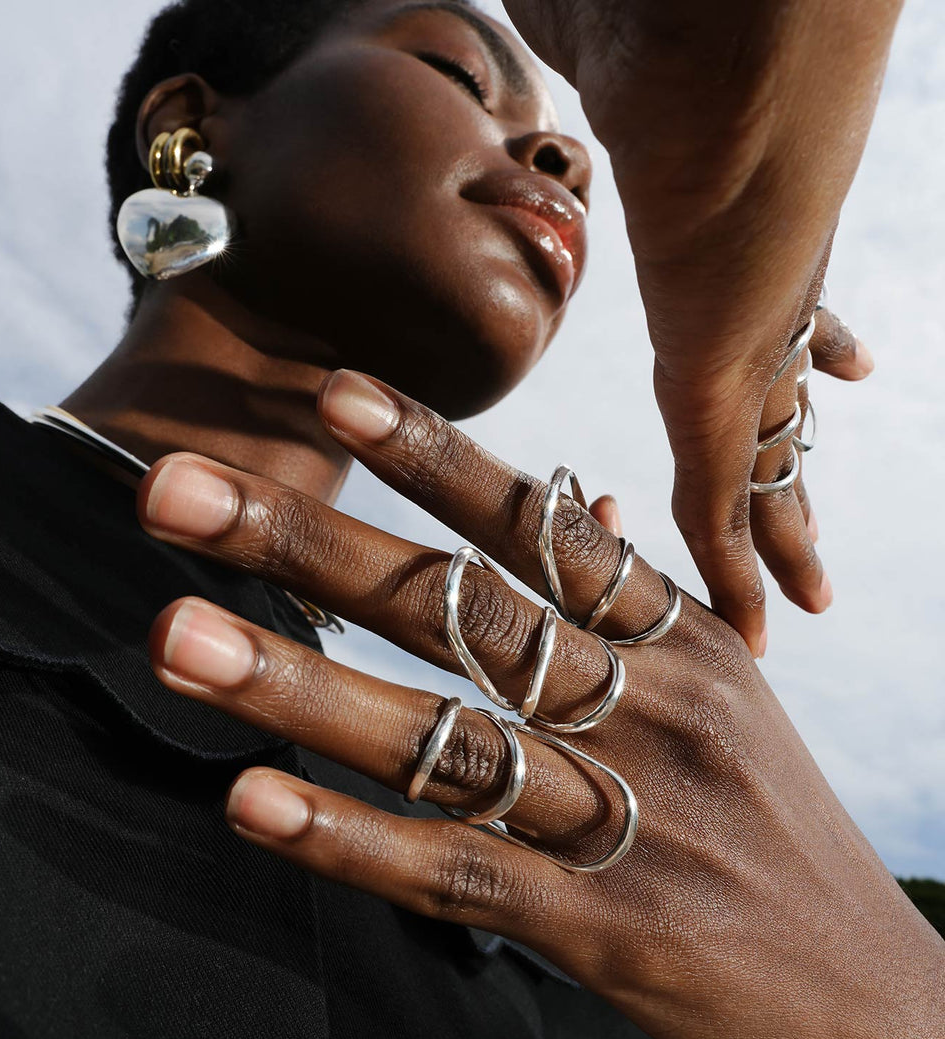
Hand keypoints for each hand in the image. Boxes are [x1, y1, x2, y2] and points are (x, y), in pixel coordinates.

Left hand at [137, 370, 942, 1038]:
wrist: (866, 993)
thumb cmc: (768, 820)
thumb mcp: (723, 689)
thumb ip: (635, 597)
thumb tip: (580, 498)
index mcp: (679, 637)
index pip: (543, 525)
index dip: (435, 455)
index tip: (330, 392)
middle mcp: (650, 707)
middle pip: (462, 611)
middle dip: (311, 546)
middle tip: (171, 490)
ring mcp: (627, 817)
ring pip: (441, 736)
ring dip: (298, 685)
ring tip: (175, 637)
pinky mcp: (602, 929)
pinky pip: (457, 872)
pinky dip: (353, 839)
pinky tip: (253, 802)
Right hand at [501, 0, 896, 652]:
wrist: (718, 32)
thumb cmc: (666, 16)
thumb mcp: (611, 41)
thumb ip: (582, 39)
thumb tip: (546, 1)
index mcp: (755, 240)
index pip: (796, 313)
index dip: (817, 347)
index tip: (846, 365)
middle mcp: (762, 304)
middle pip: (787, 412)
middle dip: (798, 471)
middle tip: (817, 534)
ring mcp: (743, 346)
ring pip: (773, 471)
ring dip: (780, 540)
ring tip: (803, 607)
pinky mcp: (716, 385)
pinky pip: (723, 500)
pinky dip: (735, 567)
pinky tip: (754, 622)